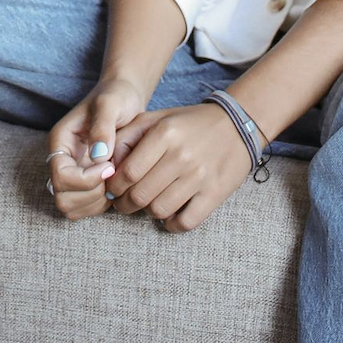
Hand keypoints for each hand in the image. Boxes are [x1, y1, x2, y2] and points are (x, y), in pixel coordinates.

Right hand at [42, 77, 148, 219]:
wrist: (123, 98)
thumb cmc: (116, 97)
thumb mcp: (110, 104)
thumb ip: (103, 127)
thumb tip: (98, 156)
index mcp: (60, 142)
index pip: (61, 176)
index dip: (87, 179)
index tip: (110, 165)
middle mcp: (62, 161)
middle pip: (62, 199)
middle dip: (90, 195)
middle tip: (112, 178)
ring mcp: (72, 174)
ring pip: (71, 208)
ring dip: (96, 203)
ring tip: (115, 181)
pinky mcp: (84, 183)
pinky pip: (85, 208)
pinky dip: (101, 205)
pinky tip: (116, 186)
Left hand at [105, 102, 250, 232]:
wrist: (237, 125)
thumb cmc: (189, 123)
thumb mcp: (156, 119)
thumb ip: (127, 137)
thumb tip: (106, 164)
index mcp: (164, 134)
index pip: (127, 173)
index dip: (114, 187)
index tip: (113, 189)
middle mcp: (181, 155)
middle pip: (140, 195)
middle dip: (125, 204)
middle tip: (124, 202)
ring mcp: (200, 177)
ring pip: (159, 211)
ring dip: (148, 212)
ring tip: (148, 204)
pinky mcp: (215, 194)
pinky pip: (185, 222)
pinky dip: (172, 224)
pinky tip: (169, 213)